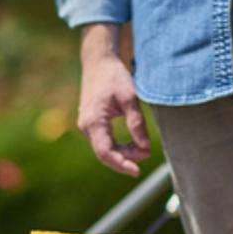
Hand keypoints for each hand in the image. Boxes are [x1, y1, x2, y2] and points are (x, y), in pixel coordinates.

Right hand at [77, 24, 149, 176]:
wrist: (98, 62)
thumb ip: (137, 123)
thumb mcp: (130, 98)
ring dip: (123, 153)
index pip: (105, 152)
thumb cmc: (113, 76)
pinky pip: (104, 142)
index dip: (121, 164)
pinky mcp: (91, 124)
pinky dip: (119, 147)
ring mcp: (87, 126)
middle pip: (105, 154)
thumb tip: (145, 148)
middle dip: (126, 159)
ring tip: (142, 148)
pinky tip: (133, 144)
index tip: (137, 171)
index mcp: (93, 120)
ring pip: (105, 149)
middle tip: (146, 153)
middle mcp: (86, 126)